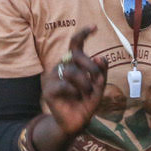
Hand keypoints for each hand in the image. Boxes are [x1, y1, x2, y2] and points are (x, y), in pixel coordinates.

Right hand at [40, 26, 106, 140]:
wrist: (76, 123)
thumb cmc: (86, 102)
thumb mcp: (99, 86)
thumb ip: (101, 72)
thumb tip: (100, 57)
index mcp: (73, 63)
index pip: (75, 44)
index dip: (83, 34)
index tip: (94, 28)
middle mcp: (62, 67)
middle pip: (76, 55)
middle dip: (91, 66)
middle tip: (97, 79)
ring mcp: (53, 78)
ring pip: (71, 70)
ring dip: (84, 82)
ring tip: (87, 93)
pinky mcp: (49, 90)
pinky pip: (64, 84)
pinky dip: (74, 91)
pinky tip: (75, 97)